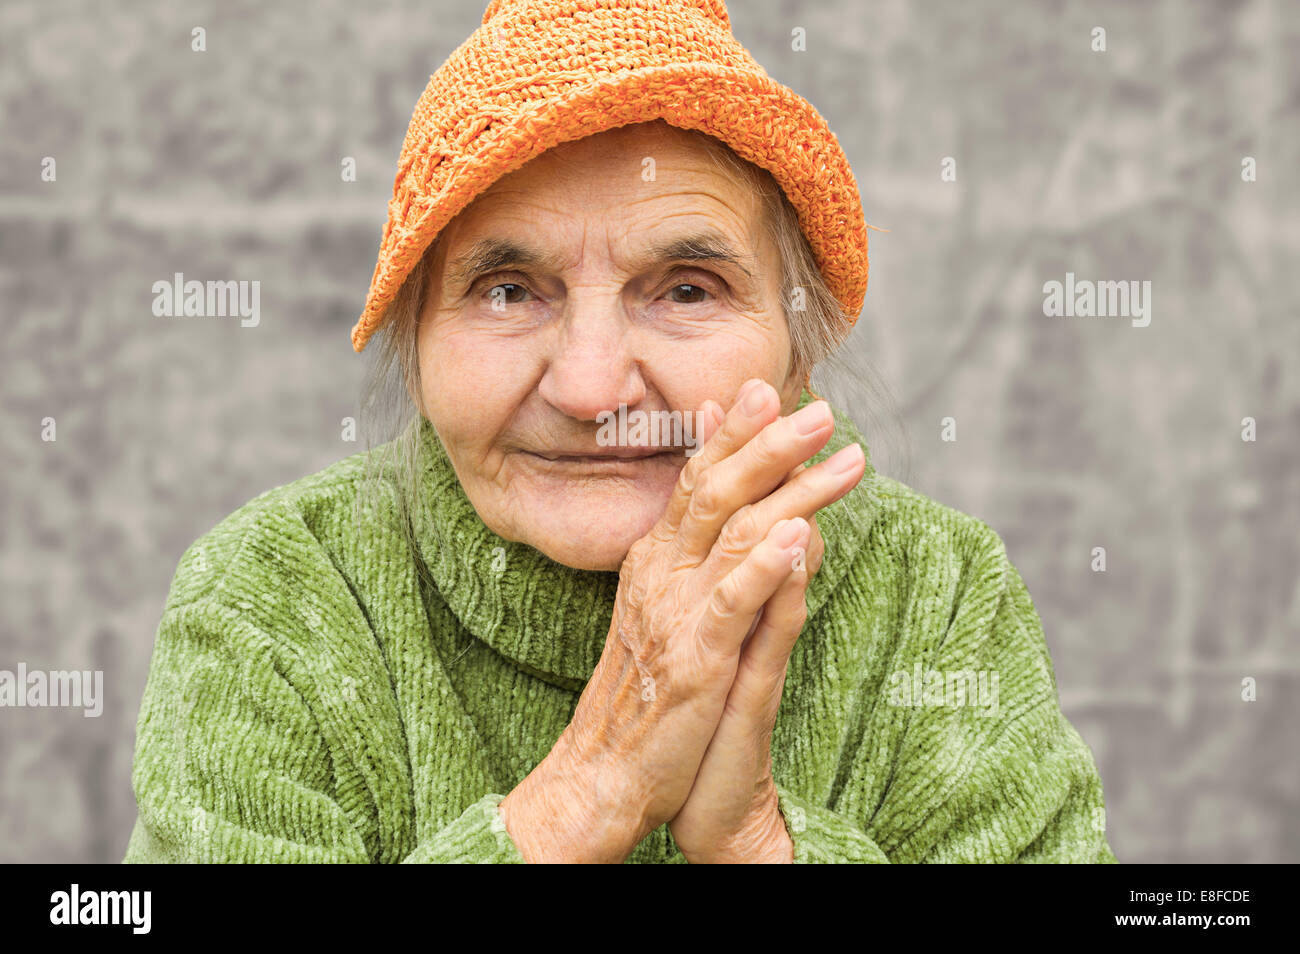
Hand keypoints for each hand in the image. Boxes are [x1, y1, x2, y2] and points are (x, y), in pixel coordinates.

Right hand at [499, 378, 860, 861]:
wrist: (603, 770)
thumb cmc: (645, 688)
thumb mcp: (663, 606)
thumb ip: (691, 548)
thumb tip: (714, 495)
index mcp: (655, 557)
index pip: (697, 478)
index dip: (736, 432)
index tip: (772, 387)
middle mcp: (662, 573)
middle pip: (716, 491)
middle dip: (771, 444)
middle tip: (821, 409)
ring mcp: (677, 613)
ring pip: (736, 535)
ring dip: (793, 491)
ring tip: (841, 458)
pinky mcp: (696, 659)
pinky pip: (732, 604)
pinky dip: (765, 567)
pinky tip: (799, 536)